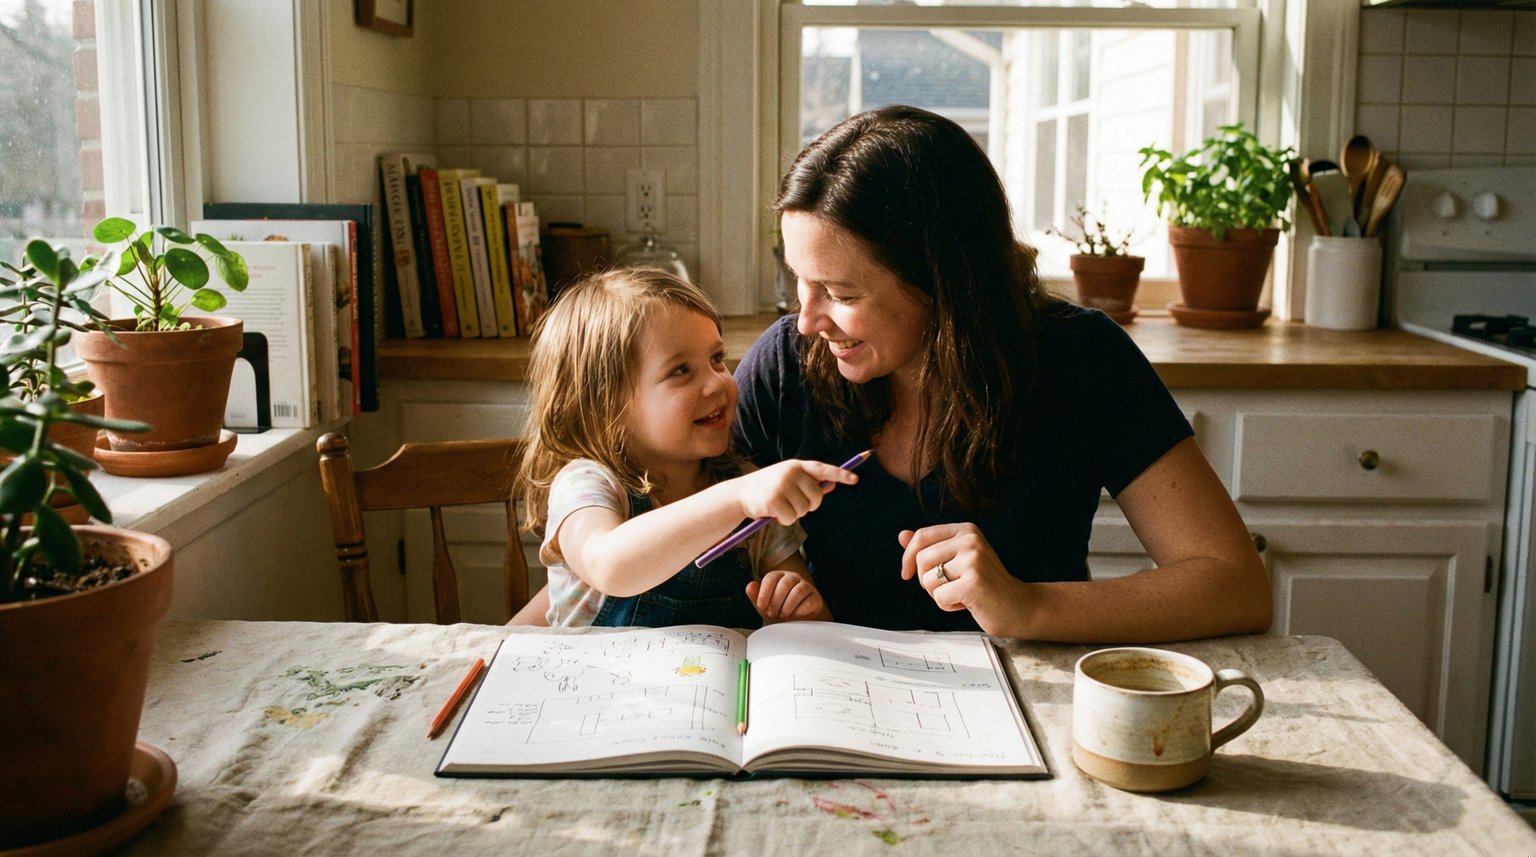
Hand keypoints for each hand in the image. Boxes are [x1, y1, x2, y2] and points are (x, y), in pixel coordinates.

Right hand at [731, 459, 857, 524]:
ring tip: (779, 506)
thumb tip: (834, 484)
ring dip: (794, 514)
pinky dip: (784, 520)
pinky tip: (772, 513)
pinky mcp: (774, 500)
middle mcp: (791, 472)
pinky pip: (791, 518)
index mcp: (797, 466)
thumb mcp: (788, 480)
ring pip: (804, 510)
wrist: (739, 493)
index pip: (823, 469)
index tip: (855, 480)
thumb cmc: (768, 488)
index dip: (840, 475)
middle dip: (808, 505)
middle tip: (792, 503)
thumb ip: (809, 482)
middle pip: (817, 497)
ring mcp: (782, 485)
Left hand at [747, 570, 829, 622]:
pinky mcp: (815, 598)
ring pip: (797, 591)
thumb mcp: (764, 605)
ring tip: (783, 615)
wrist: (793, 623)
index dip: (764, 593)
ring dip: (787, 606)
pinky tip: (794, 616)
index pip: (771, 578)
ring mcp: (806, 586)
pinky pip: (808, 602)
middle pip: (784, 584)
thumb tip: (750, 586)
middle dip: (775, 602)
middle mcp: (793, 578)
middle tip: (772, 613)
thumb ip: (755, 595)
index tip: (761, 606)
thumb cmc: (777, 610)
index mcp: (778, 576)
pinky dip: (799, 611)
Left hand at [899, 523, 1025, 632]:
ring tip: (961, 594)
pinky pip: (939, 597)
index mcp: (966, 530)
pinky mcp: (974, 582)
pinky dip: (948, 606)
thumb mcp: (956, 560)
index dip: (908, 557)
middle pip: (921, 559)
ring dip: (938, 595)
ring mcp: (974, 560)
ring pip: (928, 580)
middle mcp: (971, 540)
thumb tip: (902, 535)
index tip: (907, 574)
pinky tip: (967, 603)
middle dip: (926, 581)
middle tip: (949, 588)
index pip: (921, 536)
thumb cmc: (984, 585)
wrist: (1019, 607)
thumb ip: (931, 547)